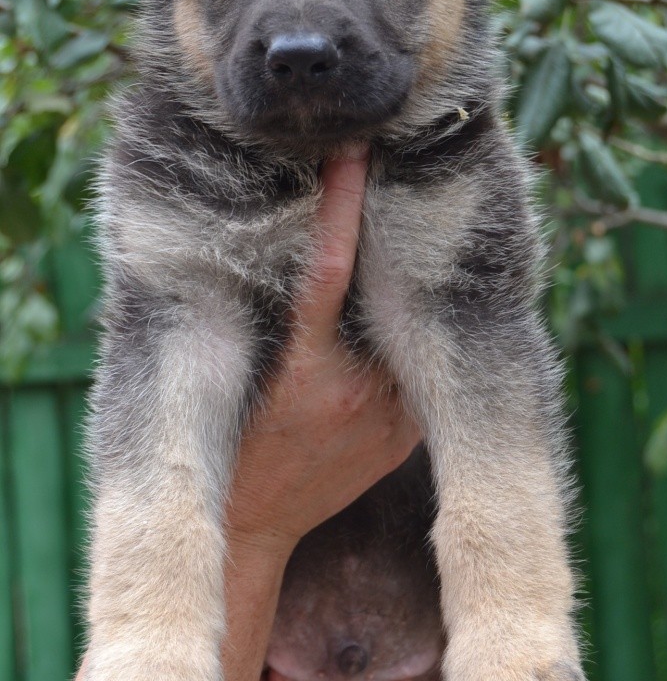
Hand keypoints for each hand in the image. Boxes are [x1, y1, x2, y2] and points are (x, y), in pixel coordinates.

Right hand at [226, 149, 419, 557]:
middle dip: (398, 242)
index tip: (353, 154)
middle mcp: (355, 389)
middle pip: (387, 295)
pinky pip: (420, 375)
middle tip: (409, 178)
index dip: (341, 209)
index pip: (325, 270)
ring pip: (411, 333)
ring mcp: (390, 417)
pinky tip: (410, 324)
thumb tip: (295, 239)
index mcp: (301, 366)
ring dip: (412, 295)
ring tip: (414, 249)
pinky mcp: (407, 437)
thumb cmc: (232, 438)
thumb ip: (268, 313)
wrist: (257, 526)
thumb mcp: (231, 370)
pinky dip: (416, 345)